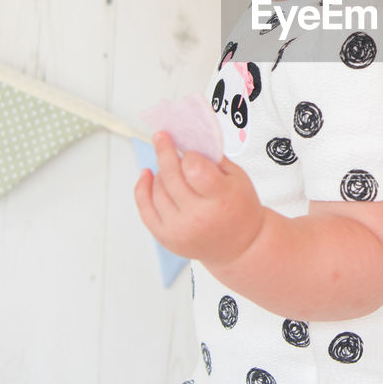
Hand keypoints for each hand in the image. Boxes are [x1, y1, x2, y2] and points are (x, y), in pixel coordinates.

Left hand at [134, 132, 265, 266]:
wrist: (240, 245)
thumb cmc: (239, 209)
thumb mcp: (238, 178)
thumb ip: (214, 158)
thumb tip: (188, 140)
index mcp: (221, 199)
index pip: (194, 168)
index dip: (189, 156)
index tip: (190, 152)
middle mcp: (198, 216)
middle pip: (171, 176)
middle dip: (165, 151)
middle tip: (162, 138)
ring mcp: (179, 228)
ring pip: (157, 189)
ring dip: (160, 171)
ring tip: (169, 166)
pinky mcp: (165, 236)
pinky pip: (145, 208)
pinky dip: (142, 188)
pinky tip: (146, 175)